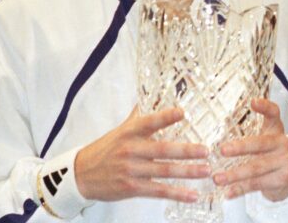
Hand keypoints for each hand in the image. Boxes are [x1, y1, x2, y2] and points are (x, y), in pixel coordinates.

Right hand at [74, 107, 208, 201]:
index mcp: (130, 132)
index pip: (149, 122)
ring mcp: (131, 170)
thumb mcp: (121, 129)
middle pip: (162, 150)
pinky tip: (192, 195)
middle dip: (186, 151)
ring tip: (206, 171)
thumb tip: (152, 93)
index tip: (182, 112)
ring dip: (187, 172)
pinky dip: (177, 194)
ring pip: (164, 171)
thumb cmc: (106, 149)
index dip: (165, 117)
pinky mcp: (132, 188)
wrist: (80, 174)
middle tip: (206, 151)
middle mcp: (131, 150)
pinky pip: (158, 191)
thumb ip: (139, 115)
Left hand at [214, 99, 287, 201]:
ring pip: (257, 167)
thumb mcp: (261, 139)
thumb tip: (217, 123)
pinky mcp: (284, 178)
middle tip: (222, 150)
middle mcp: (282, 142)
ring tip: (217, 179)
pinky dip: (241, 189)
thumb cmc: (266, 154)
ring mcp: (285, 160)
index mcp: (275, 129)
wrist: (285, 178)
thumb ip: (246, 132)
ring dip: (235, 174)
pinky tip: (228, 193)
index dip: (265, 107)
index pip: (274, 113)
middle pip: (260, 144)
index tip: (253, 102)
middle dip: (240, 147)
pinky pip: (258, 184)